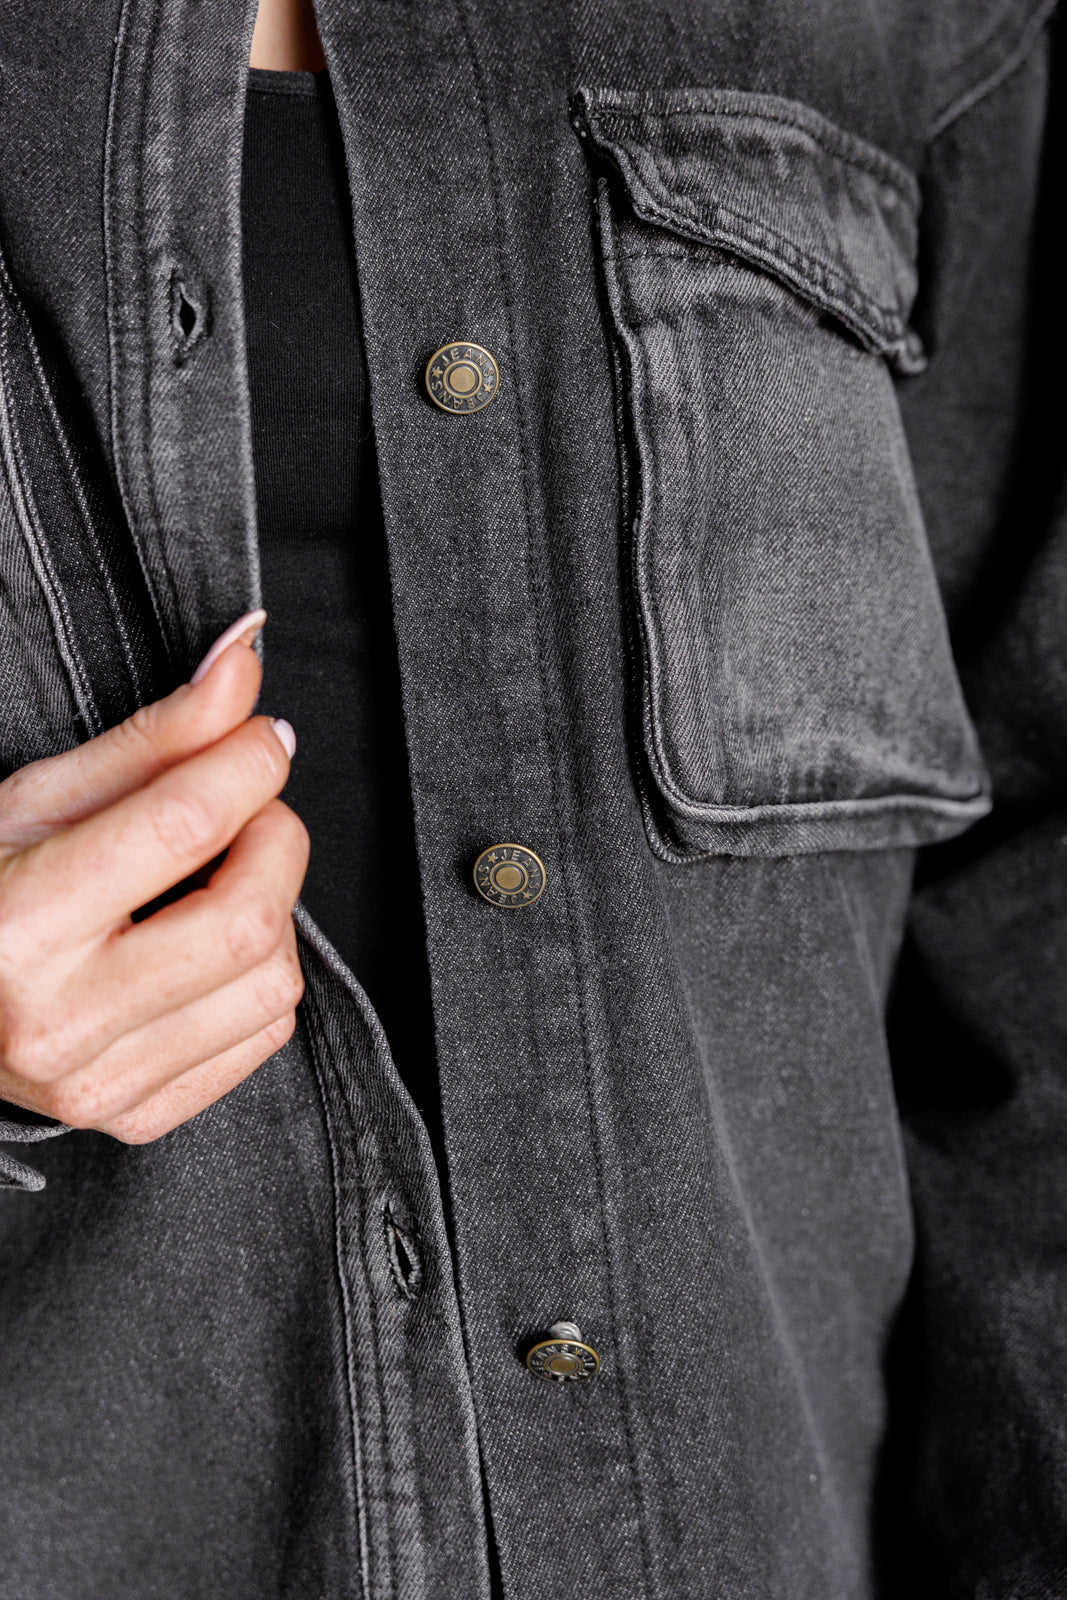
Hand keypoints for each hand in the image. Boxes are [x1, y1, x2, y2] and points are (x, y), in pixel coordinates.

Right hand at [0, 612, 308, 1142]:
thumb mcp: (44, 797)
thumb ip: (159, 733)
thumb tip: (248, 655)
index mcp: (17, 924)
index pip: (181, 827)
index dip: (248, 764)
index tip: (262, 741)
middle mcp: (57, 1019)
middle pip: (248, 918)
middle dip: (277, 841)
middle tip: (247, 810)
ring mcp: (99, 1084)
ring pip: (274, 985)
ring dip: (275, 911)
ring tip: (219, 880)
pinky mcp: (137, 1117)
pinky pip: (264, 1037)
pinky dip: (263, 975)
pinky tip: (208, 946)